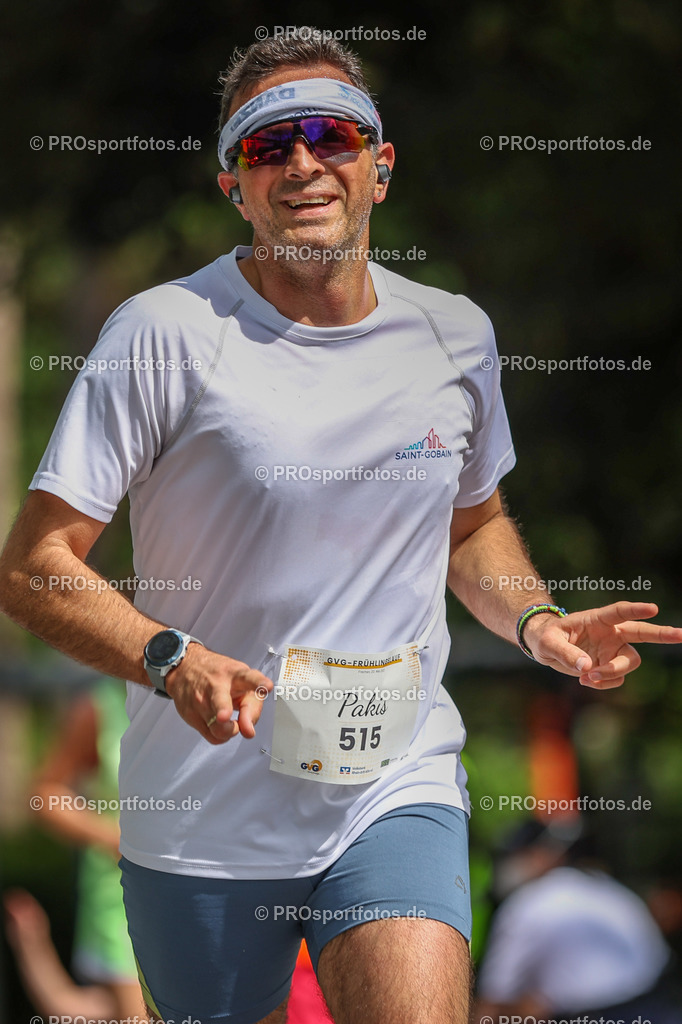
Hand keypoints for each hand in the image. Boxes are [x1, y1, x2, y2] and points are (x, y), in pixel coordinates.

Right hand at [165, 644, 272, 743]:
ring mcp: (200, 700)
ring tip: (230, 723)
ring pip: (217, 728)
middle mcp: (216, 685)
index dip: (259, 682)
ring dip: (230, 731)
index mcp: (235, 674)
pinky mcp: (189, 714)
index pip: (249, 677)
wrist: (186, 667)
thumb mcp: (241, 682)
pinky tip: (220, 725)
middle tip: (224, 716)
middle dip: (222, 709)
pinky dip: (220, 736)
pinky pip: (211, 736)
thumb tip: (248, 731)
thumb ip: (252, 707)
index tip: (267, 686)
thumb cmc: (219, 675)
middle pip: (220, 700)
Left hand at [523, 601, 681, 687]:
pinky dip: (603, 682)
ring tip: (586, 676)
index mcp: (597, 619)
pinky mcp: (611, 665)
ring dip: (612, 672)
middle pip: (642, 633)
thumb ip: (566, 653)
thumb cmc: (546, 637)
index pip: (619, 612)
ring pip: (630, 662)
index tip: (652, 608)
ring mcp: (613, 650)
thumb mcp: (548, 643)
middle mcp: (611, 633)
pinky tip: (585, 679)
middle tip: (681, 635)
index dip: (636, 610)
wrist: (546, 647)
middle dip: (663, 634)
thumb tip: (587, 668)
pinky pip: (617, 678)